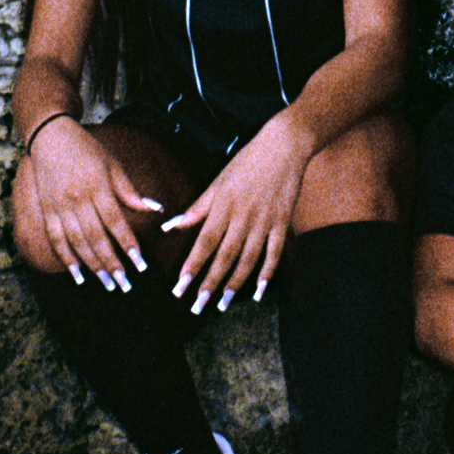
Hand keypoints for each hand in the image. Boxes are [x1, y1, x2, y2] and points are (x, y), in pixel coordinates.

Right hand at [28, 120, 158, 288]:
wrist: (50, 137)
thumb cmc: (87, 150)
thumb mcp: (113, 165)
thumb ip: (131, 192)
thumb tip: (156, 209)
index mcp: (98, 187)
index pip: (115, 223)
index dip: (128, 245)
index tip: (140, 264)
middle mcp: (78, 200)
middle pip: (96, 238)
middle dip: (111, 264)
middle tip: (124, 284)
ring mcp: (59, 206)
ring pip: (77, 243)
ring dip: (92, 266)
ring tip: (107, 283)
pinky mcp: (46, 211)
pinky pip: (56, 240)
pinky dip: (66, 259)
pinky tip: (77, 276)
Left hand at [164, 114, 312, 312]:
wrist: (284, 146)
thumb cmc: (247, 162)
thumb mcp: (217, 181)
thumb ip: (196, 208)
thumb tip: (169, 227)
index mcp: (223, 207)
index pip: (204, 243)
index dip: (192, 267)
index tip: (179, 288)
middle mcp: (243, 217)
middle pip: (224, 257)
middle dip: (209, 284)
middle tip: (197, 307)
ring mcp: (264, 221)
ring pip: (248, 260)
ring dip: (235, 284)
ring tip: (223, 305)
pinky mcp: (282, 222)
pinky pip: (274, 253)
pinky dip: (267, 273)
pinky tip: (259, 292)